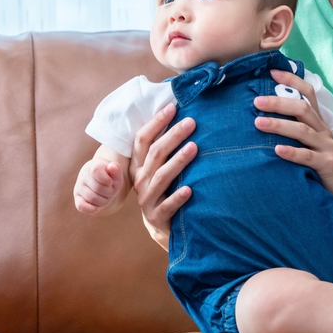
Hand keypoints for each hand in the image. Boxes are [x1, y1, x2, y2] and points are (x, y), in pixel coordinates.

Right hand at [74, 159, 123, 213]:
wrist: (100, 183)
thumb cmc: (109, 178)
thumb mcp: (116, 174)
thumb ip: (116, 169)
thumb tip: (112, 167)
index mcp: (93, 167)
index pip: (96, 171)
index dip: (106, 180)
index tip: (110, 182)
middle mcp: (83, 176)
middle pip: (98, 188)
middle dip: (109, 192)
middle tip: (110, 191)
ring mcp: (79, 188)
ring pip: (92, 198)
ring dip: (103, 201)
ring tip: (105, 197)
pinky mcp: (78, 198)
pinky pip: (81, 206)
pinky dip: (91, 209)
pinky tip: (98, 208)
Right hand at [129, 102, 196, 249]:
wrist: (161, 224)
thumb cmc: (164, 188)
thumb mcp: (157, 168)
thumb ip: (163, 147)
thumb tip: (180, 114)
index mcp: (137, 165)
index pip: (142, 139)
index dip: (156, 122)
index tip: (172, 107)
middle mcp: (140, 179)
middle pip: (155, 153)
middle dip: (173, 136)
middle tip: (191, 122)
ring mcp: (147, 198)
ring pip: (162, 176)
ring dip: (178, 161)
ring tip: (194, 147)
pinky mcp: (156, 216)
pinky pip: (168, 205)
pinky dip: (178, 197)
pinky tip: (190, 189)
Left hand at [256, 69, 332, 204]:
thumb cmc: (319, 163)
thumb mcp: (308, 141)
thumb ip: (294, 127)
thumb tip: (264, 113)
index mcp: (318, 122)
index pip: (308, 94)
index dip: (293, 80)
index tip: (271, 72)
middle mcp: (323, 130)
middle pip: (302, 109)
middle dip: (278, 102)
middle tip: (256, 101)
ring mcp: (326, 146)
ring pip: (302, 131)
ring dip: (279, 125)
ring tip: (258, 122)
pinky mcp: (326, 164)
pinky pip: (307, 156)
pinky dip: (291, 152)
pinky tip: (276, 150)